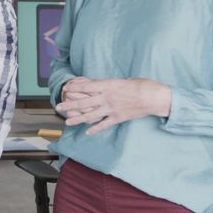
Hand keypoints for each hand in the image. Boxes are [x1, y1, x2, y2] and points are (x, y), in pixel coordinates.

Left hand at [54, 78, 171, 134]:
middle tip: (58, 108)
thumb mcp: (124, 80)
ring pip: (91, 115)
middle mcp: (107, 98)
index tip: (66, 89)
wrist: (154, 98)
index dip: (75, 88)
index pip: (87, 87)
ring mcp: (112, 109)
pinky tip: (87, 132)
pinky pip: (104, 124)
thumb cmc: (142, 85)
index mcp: (108, 85)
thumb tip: (103, 86)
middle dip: (70, 105)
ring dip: (78, 119)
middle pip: (84, 102)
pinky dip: (95, 129)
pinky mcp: (118, 118)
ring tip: (67, 122)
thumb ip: (111, 84)